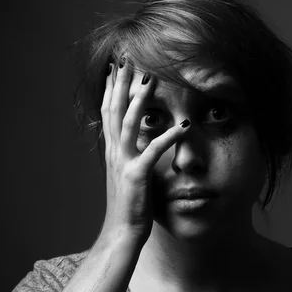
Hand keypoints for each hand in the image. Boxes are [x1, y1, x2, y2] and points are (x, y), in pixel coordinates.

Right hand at [99, 58, 189, 243]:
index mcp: (112, 151)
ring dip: (139, 100)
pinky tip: (182, 126)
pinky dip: (168, 137)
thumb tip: (138, 140)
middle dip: (120, 83)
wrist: (121, 232)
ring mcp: (124, 163)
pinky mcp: (136, 177)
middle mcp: (114, 152)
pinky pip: (153, 152)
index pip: (108, 112)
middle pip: (114, 110)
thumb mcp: (127, 174)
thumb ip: (131, 154)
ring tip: (149, 79)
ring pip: (129, 124)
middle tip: (126, 59)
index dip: (111, 88)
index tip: (114, 67)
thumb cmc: (128, 204)